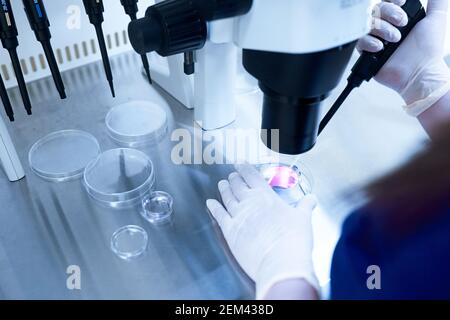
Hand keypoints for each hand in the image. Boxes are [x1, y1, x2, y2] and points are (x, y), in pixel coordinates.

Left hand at [206, 164, 318, 298]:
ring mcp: (238, 216)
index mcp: (266, 196)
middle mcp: (249, 202)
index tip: (241, 164)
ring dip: (224, 189)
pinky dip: (213, 207)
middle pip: (237, 185)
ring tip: (222, 184)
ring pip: (227, 197)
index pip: (252, 176)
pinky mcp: (230, 231)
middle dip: (234, 178)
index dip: (245, 168)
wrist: (280, 262)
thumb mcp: (303, 219)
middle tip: (232, 175)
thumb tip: (311, 199)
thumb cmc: (293, 241)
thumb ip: (305, 206)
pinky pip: (218, 215)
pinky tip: (210, 203)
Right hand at [357, 0, 448, 98]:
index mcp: (398, 18)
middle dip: (388, 12)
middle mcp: (386, 27)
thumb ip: (438, 2)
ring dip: (382, 29)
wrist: (420, 72)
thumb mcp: (437, 19)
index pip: (387, 1)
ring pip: (367, 24)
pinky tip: (380, 47)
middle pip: (375, 9)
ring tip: (395, 39)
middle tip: (402, 23)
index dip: (392, 0)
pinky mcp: (367, 54)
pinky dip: (369, 42)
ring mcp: (376, 40)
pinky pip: (360, 42)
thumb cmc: (428, 50)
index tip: (402, 3)